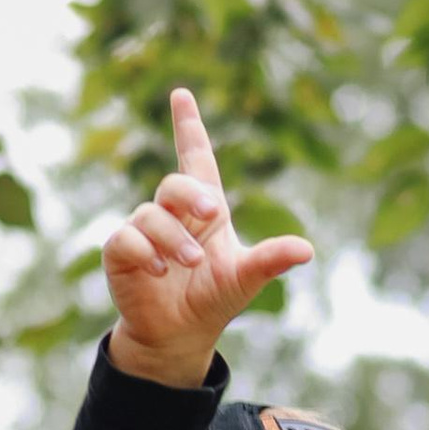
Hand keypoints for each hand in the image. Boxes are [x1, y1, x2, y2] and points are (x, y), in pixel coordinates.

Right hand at [103, 87, 313, 390]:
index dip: (189, 126)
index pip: (196, 158)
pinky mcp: (121, 252)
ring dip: (175, 238)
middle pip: (176, 183)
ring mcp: (143, 231)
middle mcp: (172, 213)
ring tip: (192, 263)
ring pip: (152, 214)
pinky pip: (127, 239)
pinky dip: (146, 252)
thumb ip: (271, 260)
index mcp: (204, 209)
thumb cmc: (213, 298)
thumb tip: (307, 250)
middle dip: (192, 194)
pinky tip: (160, 272)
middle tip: (214, 214)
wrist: (180, 335)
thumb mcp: (246, 278)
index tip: (182, 94)